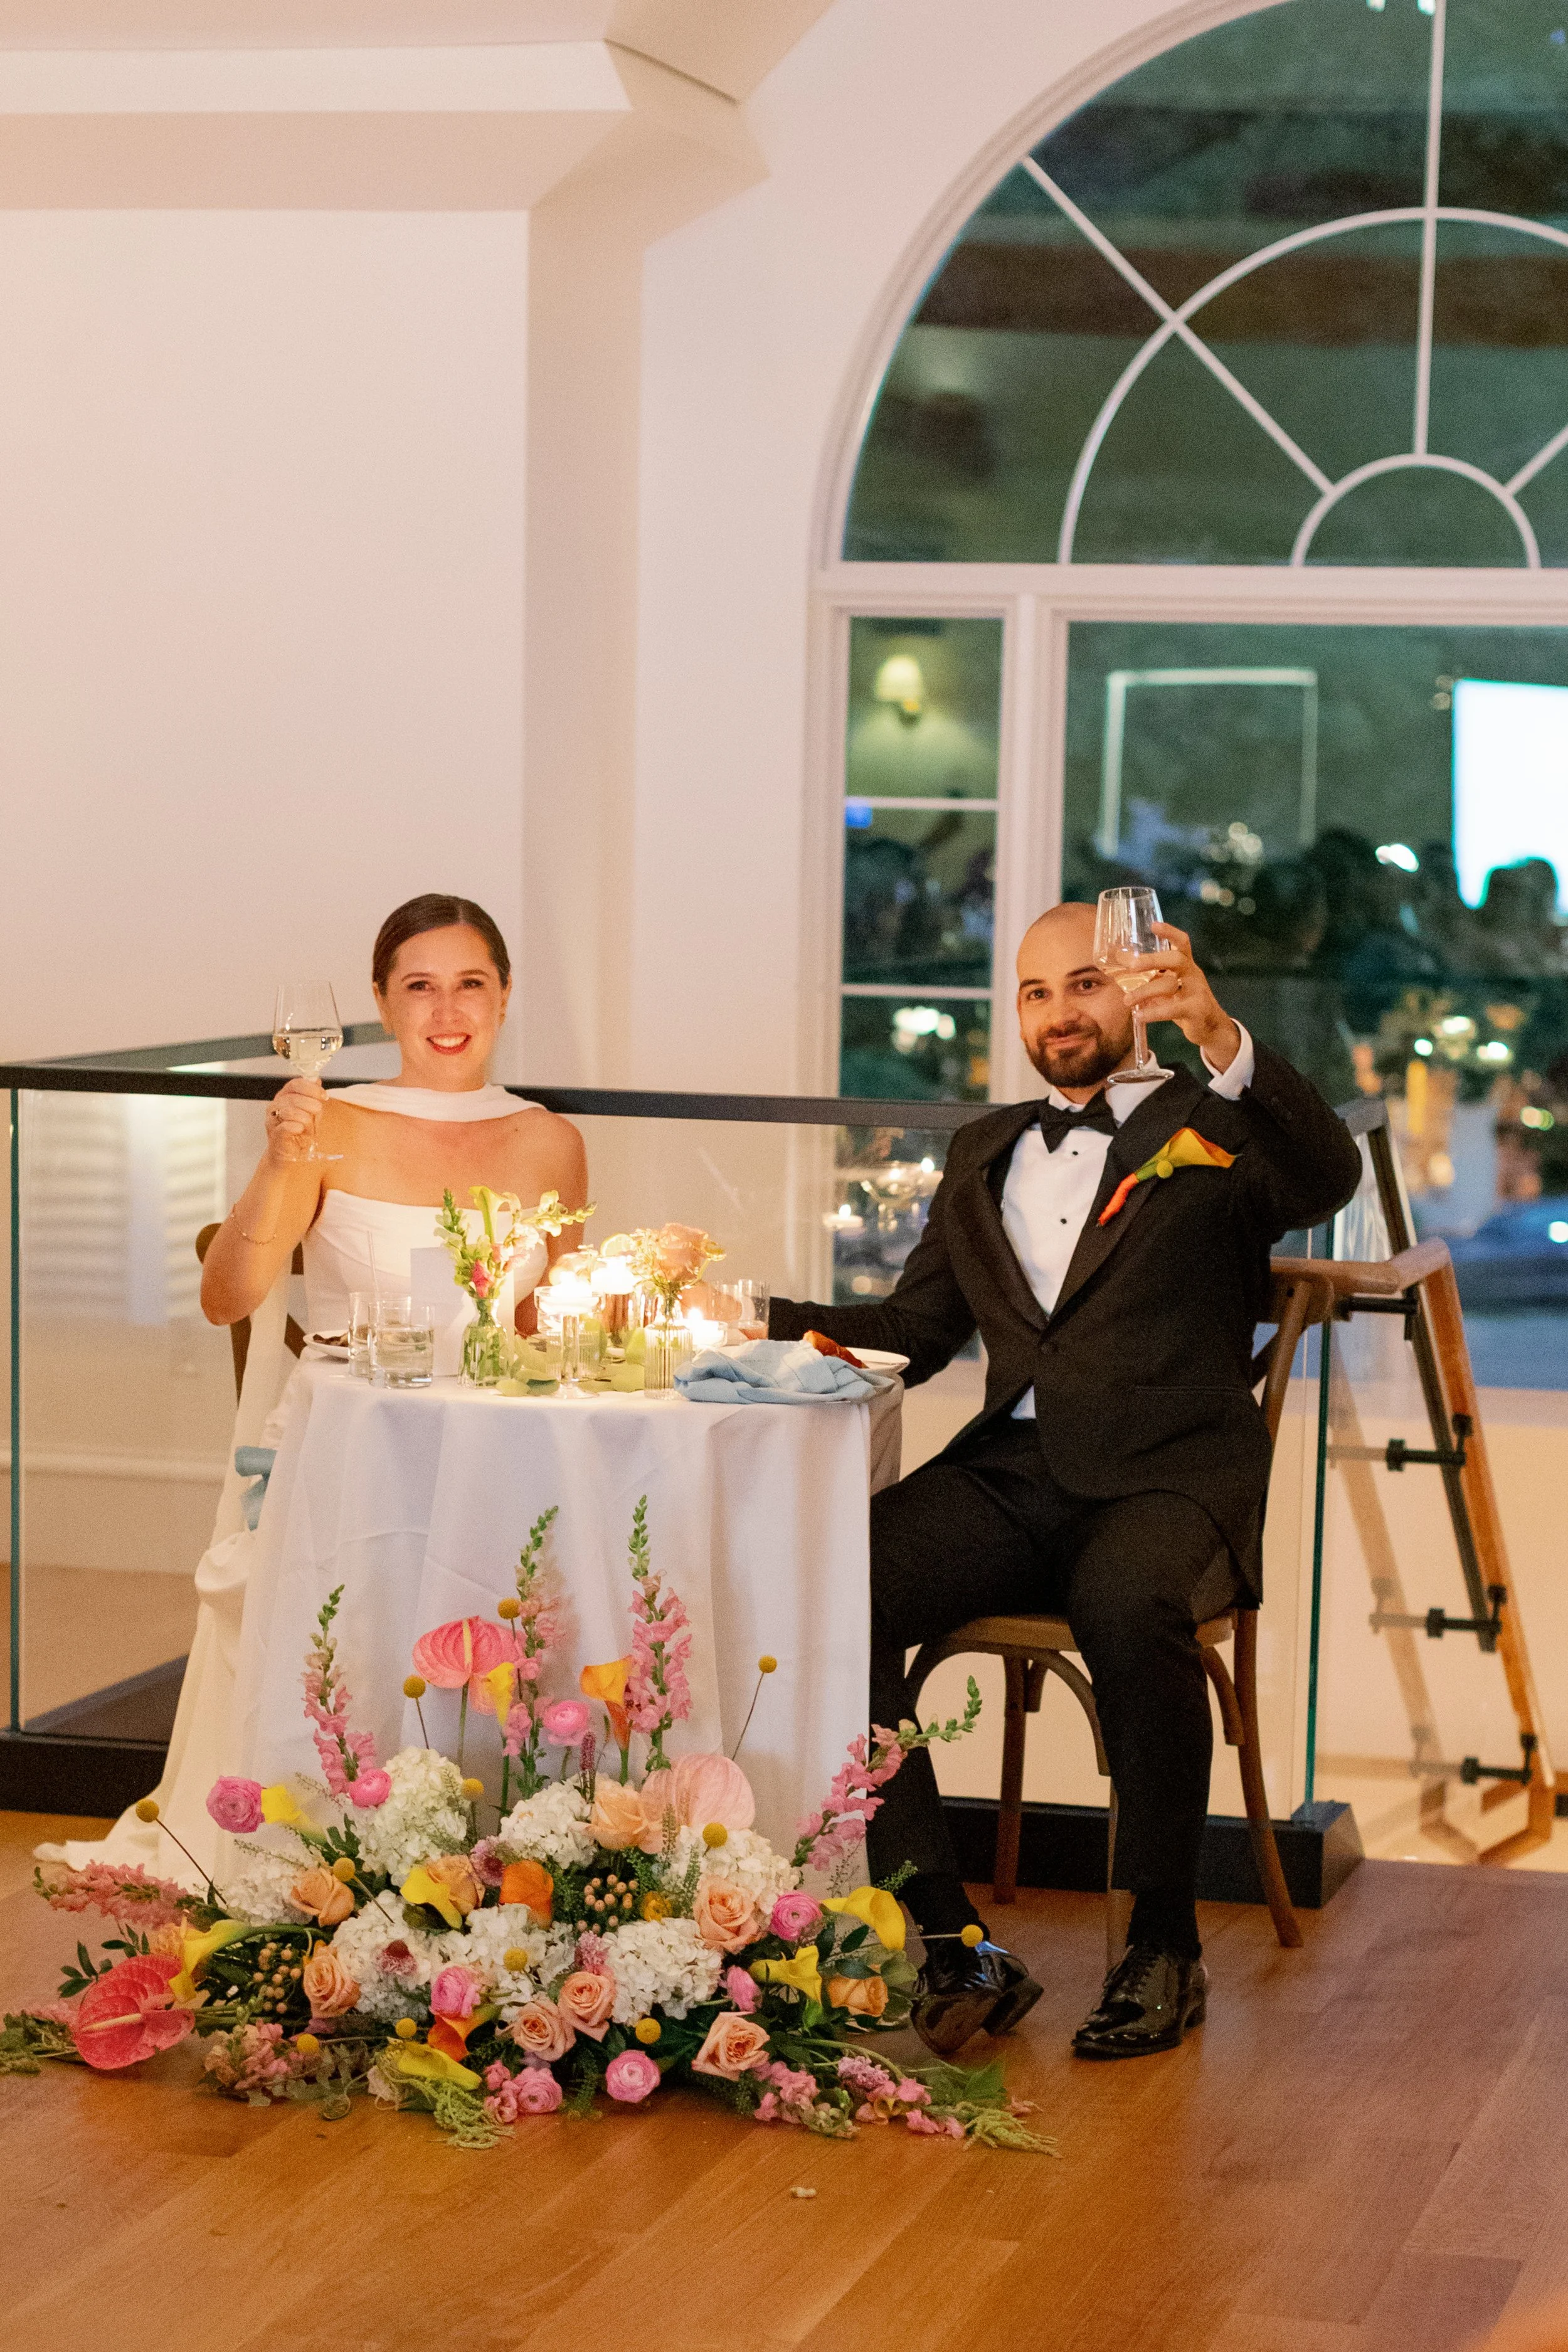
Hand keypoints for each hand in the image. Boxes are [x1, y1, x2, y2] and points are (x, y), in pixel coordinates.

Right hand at [265, 1077, 325, 1166]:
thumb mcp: (311, 1112)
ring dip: (305, 1118)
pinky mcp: (274, 1135)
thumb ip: (313, 1096)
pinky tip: (300, 1130)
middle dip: (311, 1105)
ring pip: (290, 1111)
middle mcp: (276, 1106)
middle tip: (317, 1113)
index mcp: (284, 1097)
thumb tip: (316, 1079)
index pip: (296, 1084)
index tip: (323, 1096)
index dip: (311, 1088)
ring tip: (308, 1126)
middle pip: (294, 1097)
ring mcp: (273, 1120)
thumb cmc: (300, 1133)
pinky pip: (286, 1126)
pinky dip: (297, 1127)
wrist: (291, 1155)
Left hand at [1120, 924, 1240, 1069]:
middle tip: (1132, 966)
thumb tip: (1120, 961)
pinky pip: (1173, 1009)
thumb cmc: (1184, 1001)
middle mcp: (1192, 974)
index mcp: (1186, 965)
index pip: (1182, 943)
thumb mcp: (1168, 985)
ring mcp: (1197, 992)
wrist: (1211, 1027)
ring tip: (1127, 1000)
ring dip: (1145, 992)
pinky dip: (1154, 1013)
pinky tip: (1139, 1015)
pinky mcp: (1196, 1010)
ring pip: (1170, 986)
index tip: (1154, 925)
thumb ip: (1150, 975)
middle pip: (1177, 959)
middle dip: (1154, 960)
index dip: (1170, 932)